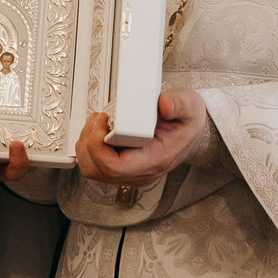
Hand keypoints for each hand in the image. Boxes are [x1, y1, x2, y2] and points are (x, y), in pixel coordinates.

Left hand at [75, 88, 206, 186]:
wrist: (190, 132)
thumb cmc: (187, 122)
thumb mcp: (189, 106)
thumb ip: (178, 104)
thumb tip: (165, 104)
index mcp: (155, 160)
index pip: (115, 167)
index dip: (98, 146)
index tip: (103, 122)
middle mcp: (140, 172)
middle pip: (97, 169)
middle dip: (89, 141)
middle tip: (99, 119)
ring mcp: (130, 173)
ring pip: (92, 169)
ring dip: (86, 144)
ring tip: (98, 123)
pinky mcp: (122, 168)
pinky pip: (95, 165)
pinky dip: (89, 147)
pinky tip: (99, 131)